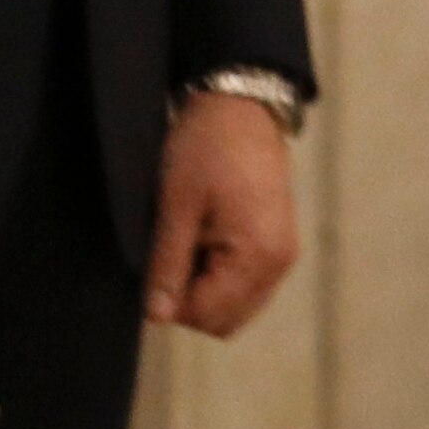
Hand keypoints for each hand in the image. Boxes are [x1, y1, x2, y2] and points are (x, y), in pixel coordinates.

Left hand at [143, 89, 296, 336]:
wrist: (239, 108)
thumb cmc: (205, 149)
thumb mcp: (176, 205)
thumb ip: (168, 263)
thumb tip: (156, 316)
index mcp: (258, 257)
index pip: (209, 315)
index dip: (170, 302)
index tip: (148, 268)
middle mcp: (279, 265)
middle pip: (225, 319)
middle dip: (187, 299)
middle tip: (164, 252)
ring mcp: (281, 256)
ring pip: (234, 305)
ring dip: (201, 286)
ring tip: (183, 239)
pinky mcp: (275, 245)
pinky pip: (243, 283)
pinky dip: (216, 273)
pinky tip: (198, 236)